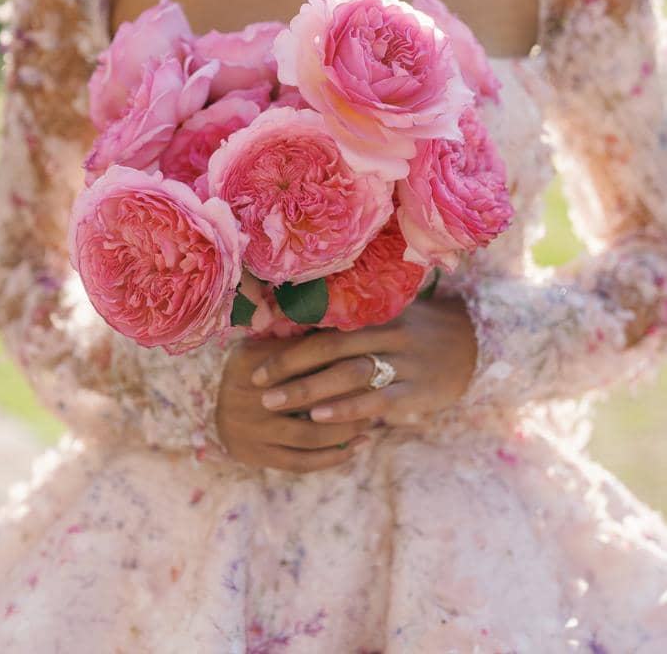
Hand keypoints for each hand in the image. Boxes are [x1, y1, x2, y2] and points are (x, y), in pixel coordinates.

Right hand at [215, 336, 371, 471]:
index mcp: (251, 360)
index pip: (304, 361)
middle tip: (377, 392)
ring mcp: (250, 429)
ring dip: (345, 430)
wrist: (214, 399)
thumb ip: (298, 339)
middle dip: (348, 398)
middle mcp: (248, 397)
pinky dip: (334, 457)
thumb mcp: (266, 342)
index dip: (340, 362)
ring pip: (310, 436)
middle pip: (310, 399)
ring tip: (370, 420)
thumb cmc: (255, 364)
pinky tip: (359, 446)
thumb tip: (348, 326)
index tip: (369, 359)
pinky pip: (301, 462)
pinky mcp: (254, 455)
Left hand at [248, 297, 478, 429]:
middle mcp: (387, 333)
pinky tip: (320, 419)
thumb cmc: (418, 331)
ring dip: (309, 389)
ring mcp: (404, 361)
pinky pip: (377, 400)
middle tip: (258, 383)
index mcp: (376, 313)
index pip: (325, 324)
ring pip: (349, 373)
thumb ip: (352, 326)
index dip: (290, 339)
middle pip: (330, 347)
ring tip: (276, 402)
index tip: (256, 352)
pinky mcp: (417, 390)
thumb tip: (294, 332)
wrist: (477, 343)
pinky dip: (347, 408)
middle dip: (289, 365)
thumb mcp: (389, 317)